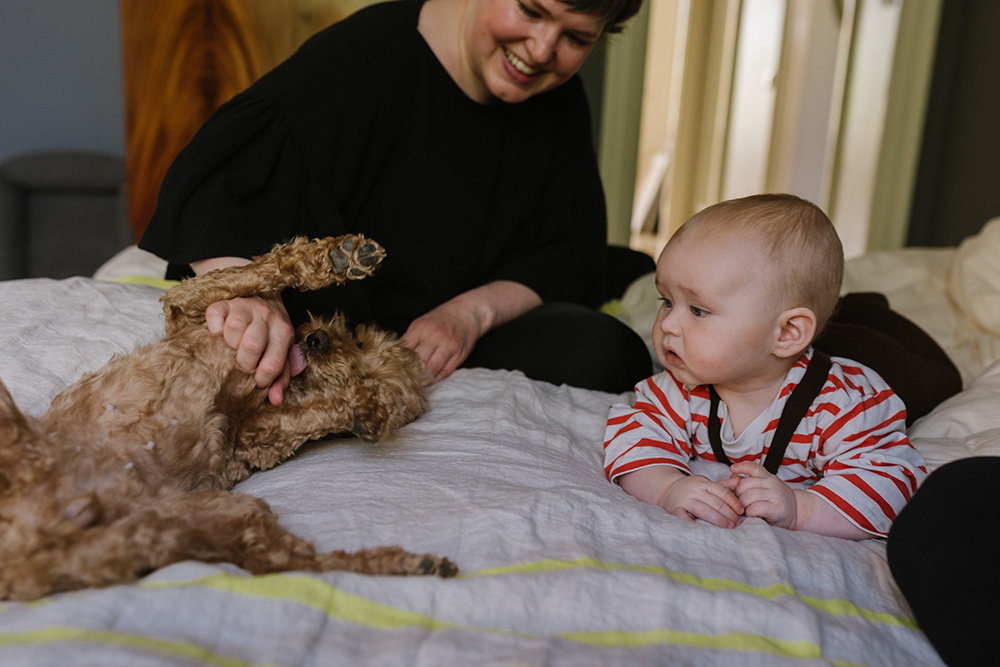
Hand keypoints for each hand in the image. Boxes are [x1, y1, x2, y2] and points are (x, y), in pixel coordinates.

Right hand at [204, 295, 304, 404]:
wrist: (263, 298)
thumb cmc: (271, 334)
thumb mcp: (282, 353)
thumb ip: (281, 377)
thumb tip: (275, 400)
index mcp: (284, 331)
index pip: (273, 364)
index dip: (262, 379)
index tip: (257, 382)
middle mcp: (266, 315)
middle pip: (252, 345)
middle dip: (244, 364)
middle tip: (241, 367)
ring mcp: (244, 306)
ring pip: (234, 328)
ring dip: (229, 346)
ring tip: (231, 350)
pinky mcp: (223, 302)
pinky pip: (215, 316)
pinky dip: (214, 329)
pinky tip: (220, 335)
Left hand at [402, 300, 479, 384]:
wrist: (467, 313)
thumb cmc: (441, 319)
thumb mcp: (422, 323)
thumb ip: (410, 338)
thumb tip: (395, 355)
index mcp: (422, 327)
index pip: (405, 349)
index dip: (398, 361)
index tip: (394, 370)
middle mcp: (435, 336)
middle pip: (418, 360)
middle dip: (410, 372)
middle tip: (403, 380)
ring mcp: (449, 346)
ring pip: (432, 369)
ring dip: (423, 378)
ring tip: (416, 383)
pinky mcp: (459, 355)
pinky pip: (445, 372)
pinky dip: (436, 379)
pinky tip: (429, 381)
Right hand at [620, 467, 743, 527]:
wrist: (667, 489)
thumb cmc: (691, 489)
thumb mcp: (705, 484)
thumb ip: (723, 485)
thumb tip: (739, 481)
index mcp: (704, 483)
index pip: (722, 492)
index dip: (734, 502)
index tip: (741, 511)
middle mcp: (695, 490)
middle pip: (715, 502)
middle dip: (729, 513)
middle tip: (737, 522)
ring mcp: (685, 500)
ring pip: (704, 510)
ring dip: (718, 520)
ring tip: (728, 527)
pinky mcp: (675, 509)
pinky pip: (683, 516)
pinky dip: (691, 522)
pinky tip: (701, 529)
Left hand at [723, 462, 796, 529]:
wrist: (798, 512)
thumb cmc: (776, 500)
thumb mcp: (764, 487)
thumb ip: (749, 482)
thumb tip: (732, 477)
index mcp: (768, 476)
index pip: (753, 467)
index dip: (742, 467)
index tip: (732, 469)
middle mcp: (772, 483)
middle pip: (744, 485)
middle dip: (736, 495)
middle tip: (737, 503)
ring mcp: (775, 495)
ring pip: (748, 497)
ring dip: (741, 505)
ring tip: (743, 510)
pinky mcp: (777, 509)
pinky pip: (755, 508)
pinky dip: (749, 512)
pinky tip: (750, 515)